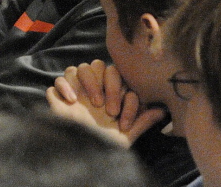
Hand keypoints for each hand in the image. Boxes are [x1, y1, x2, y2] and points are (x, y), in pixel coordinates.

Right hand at [46, 61, 164, 146]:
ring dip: (88, 83)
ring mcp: (73, 90)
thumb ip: (142, 121)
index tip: (118, 116)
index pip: (115, 74)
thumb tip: (163, 111)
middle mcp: (91, 88)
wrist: (80, 156)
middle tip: (107, 109)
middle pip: (97, 64)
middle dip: (105, 84)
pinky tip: (72, 102)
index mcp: (107, 92)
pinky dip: (65, 87)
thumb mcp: (126, 136)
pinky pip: (58, 80)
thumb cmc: (104, 145)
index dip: (119, 91)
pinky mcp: (57, 96)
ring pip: (78, 68)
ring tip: (92, 105)